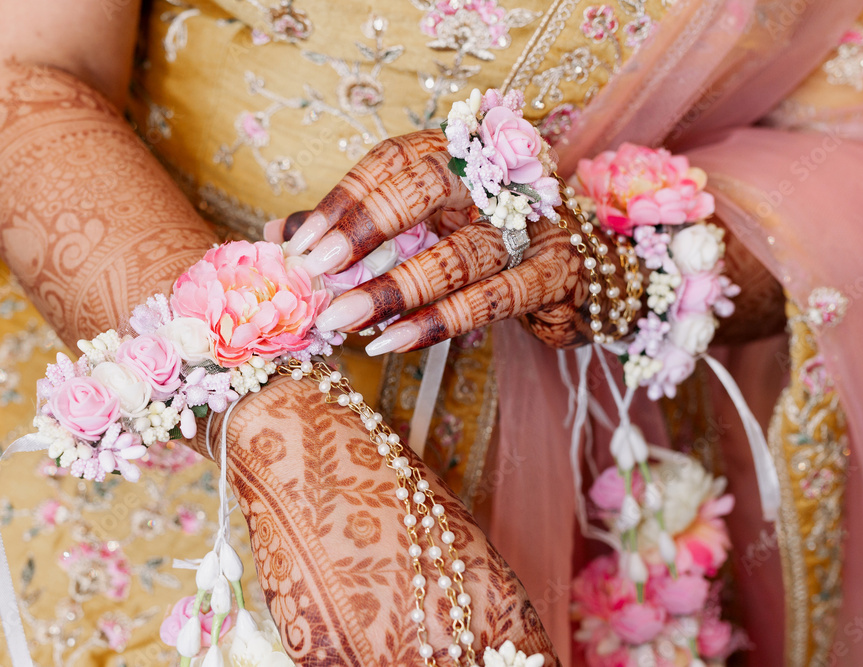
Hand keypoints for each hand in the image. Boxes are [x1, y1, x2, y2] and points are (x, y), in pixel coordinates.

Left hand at [265, 132, 604, 353]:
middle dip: (367, 228)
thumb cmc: (487, 246)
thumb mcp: (423, 228)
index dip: (345, 198)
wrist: (583, 270)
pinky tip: (391, 342)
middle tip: (318, 271)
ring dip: (393, 290)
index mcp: (461, 154)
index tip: (302, 243)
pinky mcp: (556, 272)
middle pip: (429, 187)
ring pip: (458, 253)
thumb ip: (354, 231)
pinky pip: (492, 299)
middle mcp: (498, 177)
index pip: (395, 160)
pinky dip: (438, 322)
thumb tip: (279, 238)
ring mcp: (533, 223)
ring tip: (340, 321)